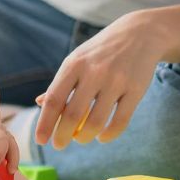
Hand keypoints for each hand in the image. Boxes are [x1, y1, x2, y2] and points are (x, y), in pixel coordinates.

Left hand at [33, 11, 165, 149]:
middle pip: (72, 114)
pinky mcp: (136, 89)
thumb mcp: (77, 59)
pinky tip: (102, 137)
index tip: (41, 140)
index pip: (54, 99)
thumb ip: (61, 82)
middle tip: (59, 145)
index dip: (45, 123)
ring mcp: (116, 81)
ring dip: (85, 137)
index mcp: (74, 64)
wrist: (140, 33)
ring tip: (81, 139)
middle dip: (62, 136)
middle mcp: (94, 72)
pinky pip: (120, 121)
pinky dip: (109, 135)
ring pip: (96, 122)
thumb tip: (40, 104)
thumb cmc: (101, 51)